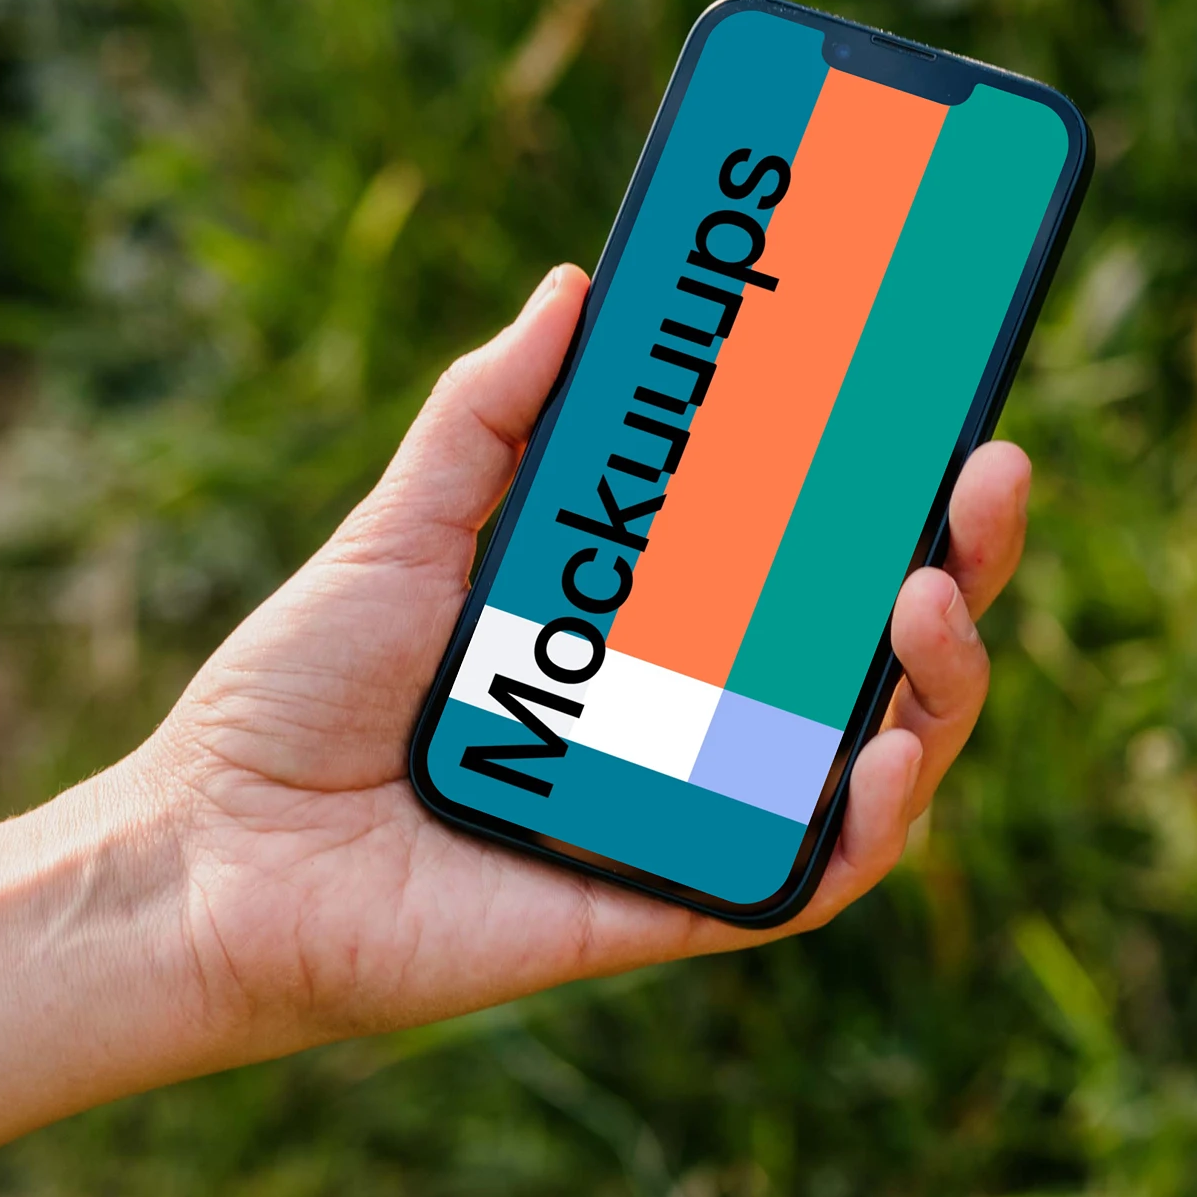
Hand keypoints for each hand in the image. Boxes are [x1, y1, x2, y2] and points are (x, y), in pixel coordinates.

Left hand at [108, 264, 1029, 1056]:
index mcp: (650, 629)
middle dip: (967, 557)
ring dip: (943, 680)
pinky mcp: (664, 909)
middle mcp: (693, 722)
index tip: (949, 388)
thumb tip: (576, 288)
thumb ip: (489, 419)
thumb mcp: (402, 532)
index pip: (807, 551)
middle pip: (878, 646)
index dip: (897, 482)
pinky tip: (885, 749)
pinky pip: (805, 879)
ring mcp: (690, 815)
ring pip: (880, 762)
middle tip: (989, 470)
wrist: (207, 854)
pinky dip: (867, 823)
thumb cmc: (291, 705)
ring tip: (932, 594)